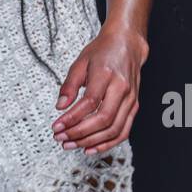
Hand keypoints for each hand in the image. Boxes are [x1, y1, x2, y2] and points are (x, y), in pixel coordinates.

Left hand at [51, 24, 148, 154]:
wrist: (127, 44)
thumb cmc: (103, 51)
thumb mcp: (80, 62)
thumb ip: (69, 85)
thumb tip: (60, 107)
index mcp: (106, 73)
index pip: (90, 102)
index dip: (72, 118)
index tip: (57, 126)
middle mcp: (122, 87)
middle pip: (103, 119)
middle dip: (79, 133)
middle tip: (61, 138)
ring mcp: (131, 98)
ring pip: (114, 129)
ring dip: (91, 141)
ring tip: (72, 145)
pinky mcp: (134, 106)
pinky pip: (123, 131)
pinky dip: (108, 143)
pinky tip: (91, 148)